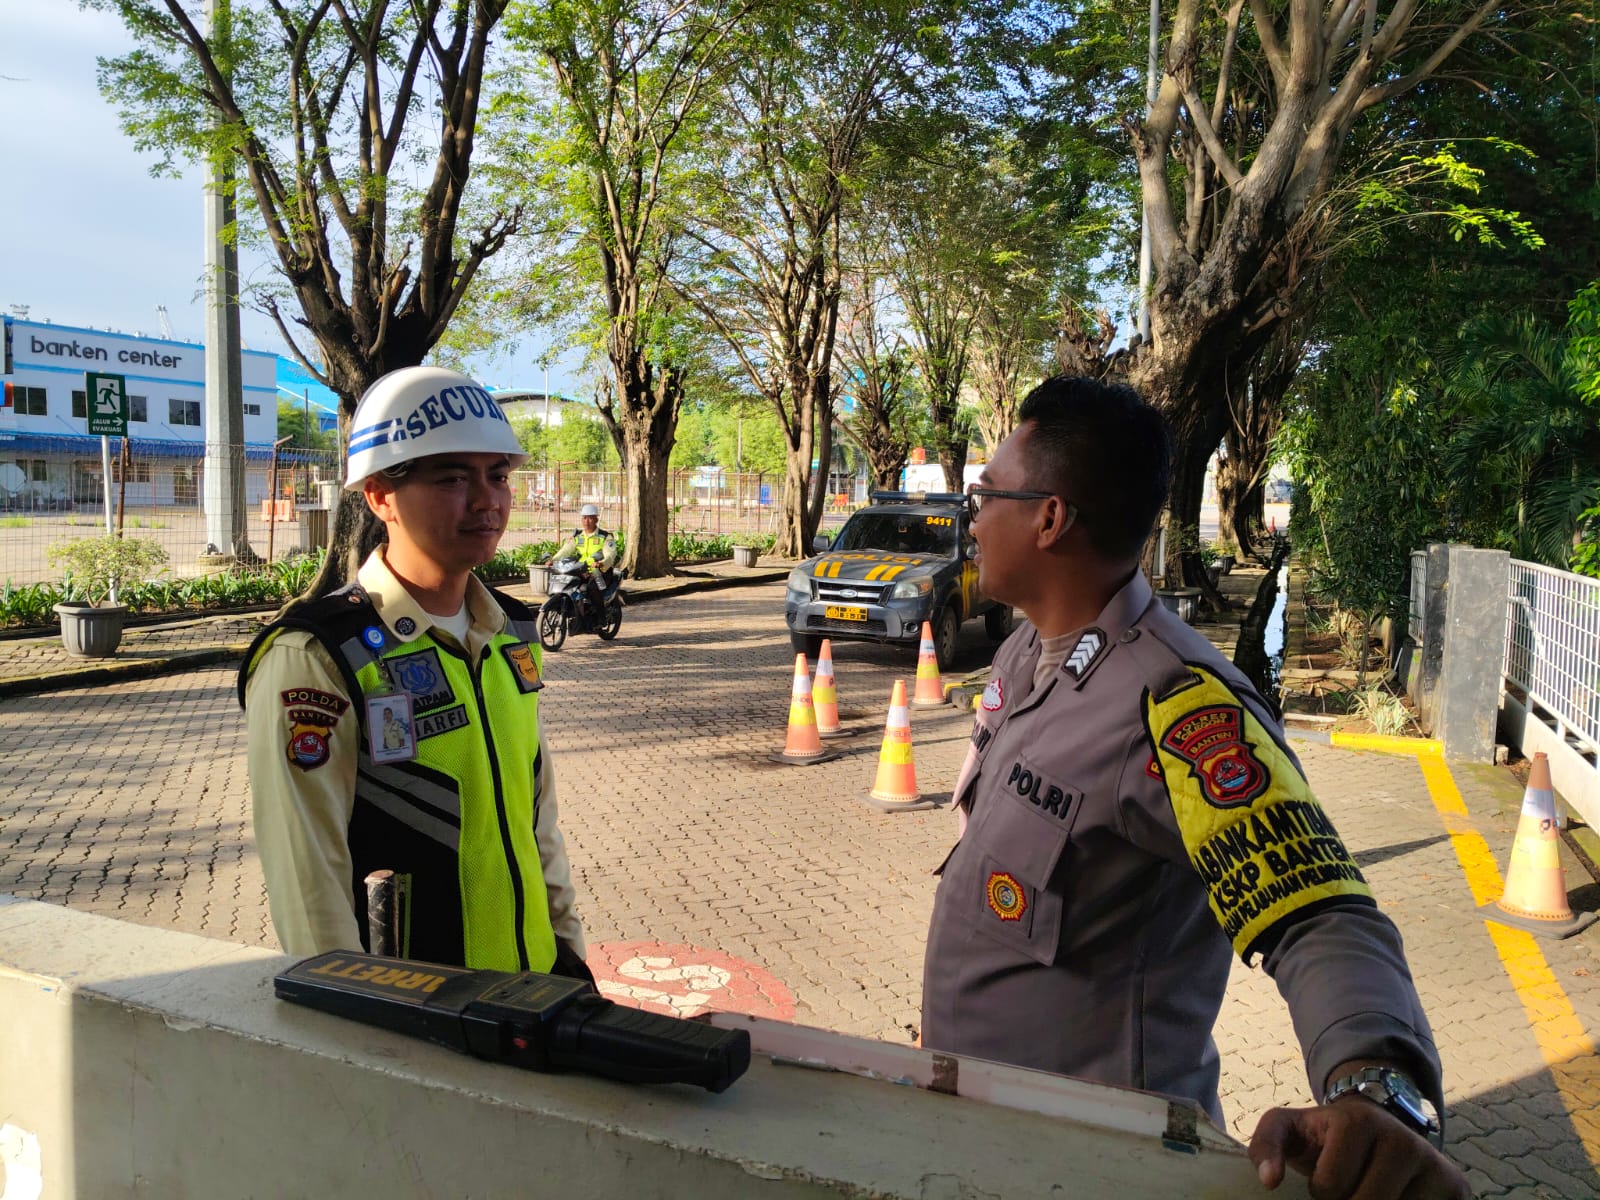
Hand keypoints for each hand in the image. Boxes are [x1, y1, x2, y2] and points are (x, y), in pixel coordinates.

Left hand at [1249, 1100, 1468, 1198]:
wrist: (1378, 1129)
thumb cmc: (1326, 1136)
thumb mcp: (1288, 1129)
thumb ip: (1265, 1146)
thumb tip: (1269, 1181)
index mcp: (1359, 1120)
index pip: (1329, 1189)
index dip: (1320, 1192)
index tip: (1325, 1178)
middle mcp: (1404, 1139)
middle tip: (1350, 1192)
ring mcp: (1437, 1166)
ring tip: (1371, 1192)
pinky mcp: (1458, 1191)